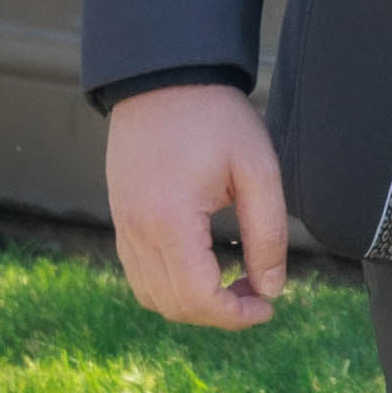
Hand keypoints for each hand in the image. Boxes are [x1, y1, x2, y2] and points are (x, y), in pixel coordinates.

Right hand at [107, 81, 290, 325]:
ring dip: (194, 304)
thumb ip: (268, 234)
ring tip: (234, 281)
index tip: (268, 305)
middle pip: (174, 306)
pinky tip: (204, 266)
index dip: (236, 316)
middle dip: (219, 314)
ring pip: (152, 297)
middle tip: (257, 293)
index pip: (198, 298)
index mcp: (170, 220)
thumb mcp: (257, 169)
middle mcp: (137, 230)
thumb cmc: (215, 117)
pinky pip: (139, 274)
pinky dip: (171, 285)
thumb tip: (272, 289)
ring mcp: (123, 226)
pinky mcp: (120, 218)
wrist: (163, 76)